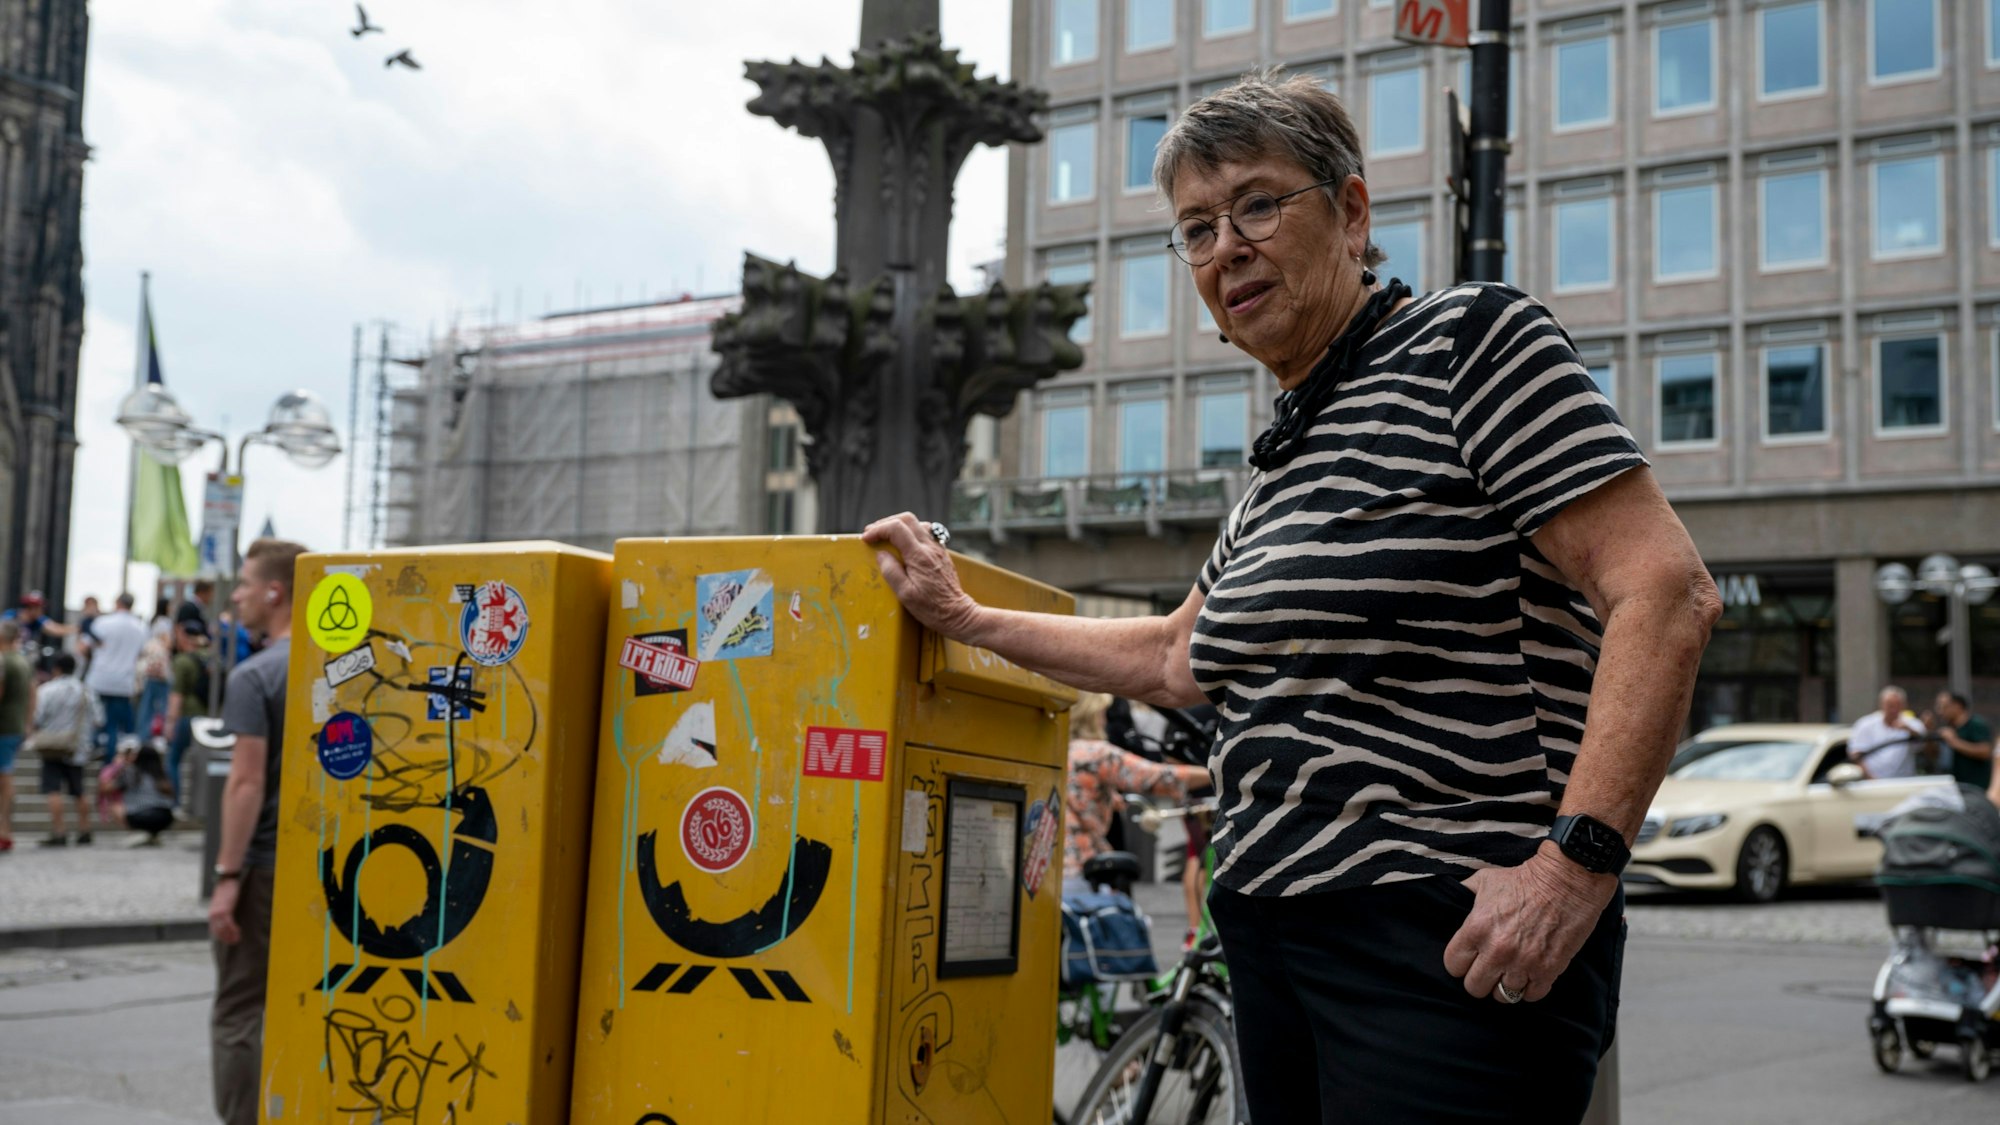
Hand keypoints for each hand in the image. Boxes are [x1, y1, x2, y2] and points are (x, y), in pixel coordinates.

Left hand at [208, 878, 241, 944]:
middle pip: (218, 932)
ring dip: (231, 935)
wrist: (227, 882)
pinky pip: (228, 923)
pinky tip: (238, 931)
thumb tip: (228, 919)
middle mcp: (213, 915)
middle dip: (226, 938)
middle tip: (235, 942)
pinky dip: (233, 929)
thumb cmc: (226, 892)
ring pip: (223, 929)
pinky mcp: (224, 910)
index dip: (222, 937)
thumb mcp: (222, 904)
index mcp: (212, 915)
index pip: (215, 930)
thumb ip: (223, 912)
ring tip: (237, 939)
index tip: (229, 941)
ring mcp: (218, 913)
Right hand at [860, 512, 982, 639]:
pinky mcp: (942, 552)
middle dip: (886, 522)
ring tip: (886, 536)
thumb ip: (891, 571)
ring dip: (899, 525)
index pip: (897, 529)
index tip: (866, 539)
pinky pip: (926, 532)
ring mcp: (938, 548)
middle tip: (873, 533)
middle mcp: (931, 547)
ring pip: (918, 523)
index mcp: (919, 556)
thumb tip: (881, 554)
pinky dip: (911, 532)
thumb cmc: (931, 608)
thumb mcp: (905, 594)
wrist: (956, 613)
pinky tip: (904, 543)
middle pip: (907, 519)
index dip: (878, 530)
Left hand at [1442, 842, 1617, 1002]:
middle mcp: (1497, 951)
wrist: (1565, 879)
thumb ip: (1463, 896)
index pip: (1453, 966)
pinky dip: (1530, 989)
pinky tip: (1530, 975)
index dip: (1459, 963)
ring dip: (1506, 985)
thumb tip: (1450, 905)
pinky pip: (1532, 996)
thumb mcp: (1483, 880)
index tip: (1469, 959)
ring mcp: (1524, 963)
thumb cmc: (1523, 879)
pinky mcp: (1549, 969)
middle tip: (1489, 969)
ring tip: (1511, 973)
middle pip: (1475, 988)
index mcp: (1476, 928)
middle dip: (1479, 979)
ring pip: (1503, 996)